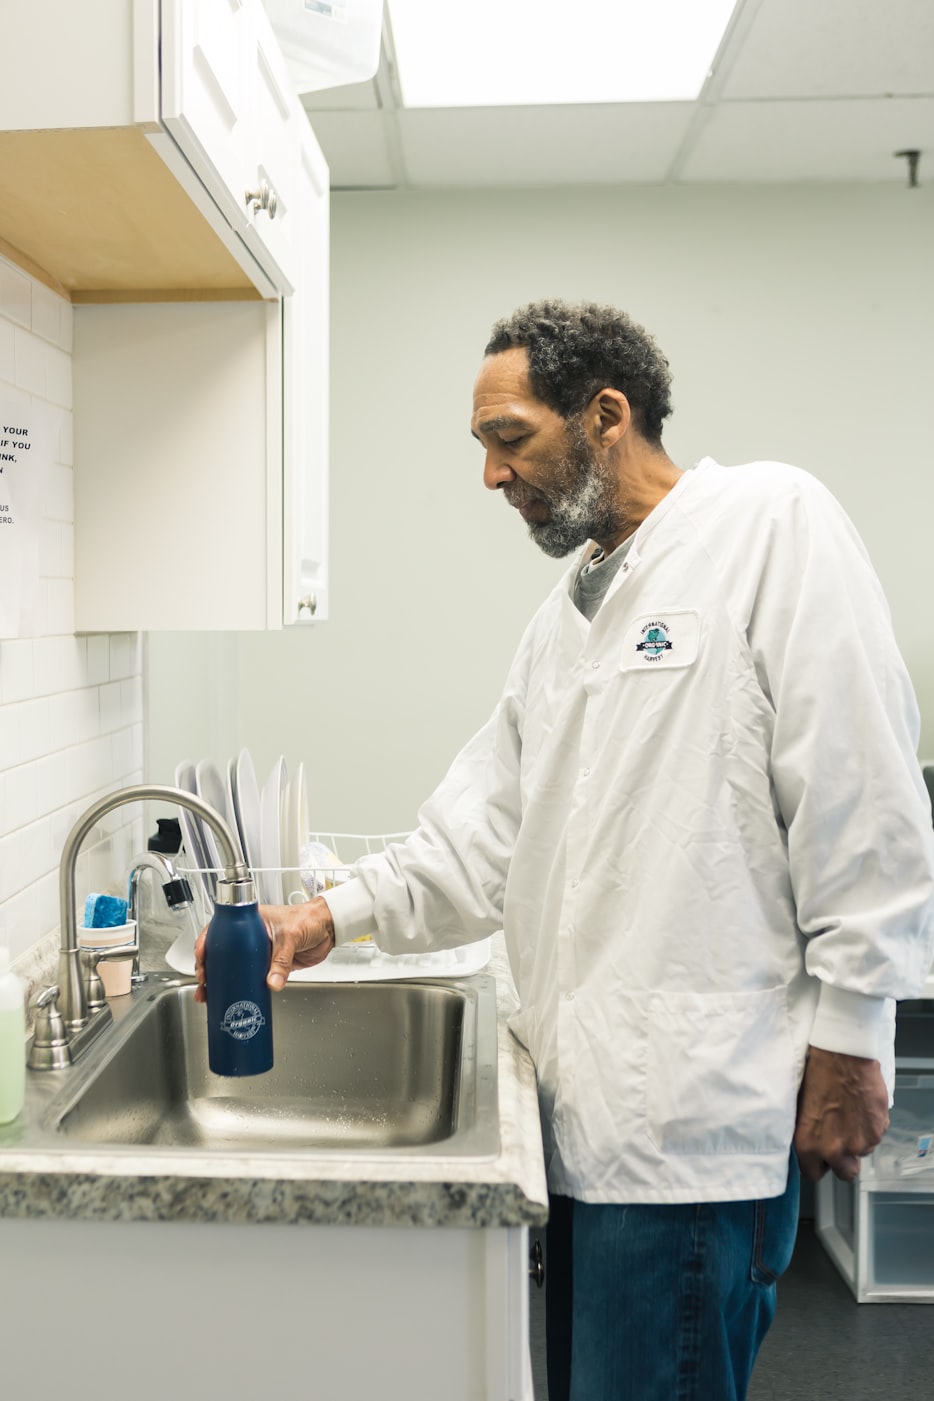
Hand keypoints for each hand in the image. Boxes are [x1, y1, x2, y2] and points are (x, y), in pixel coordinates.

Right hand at [194, 896, 335, 1003]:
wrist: (328, 928)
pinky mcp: (269, 966)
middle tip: (203, 983)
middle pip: (220, 952)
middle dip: (208, 968)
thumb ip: (282, 960)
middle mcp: (249, 937)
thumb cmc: (309, 919)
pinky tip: (232, 997)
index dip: (206, 945)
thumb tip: (272, 982)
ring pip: (232, 968)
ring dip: (220, 981)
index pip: (219, 930)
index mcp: (249, 920)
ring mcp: (257, 952)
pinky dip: (241, 988)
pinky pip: (250, 978)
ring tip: (208, 996)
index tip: (202, 960)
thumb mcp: (291, 935)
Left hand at [794, 1046, 889, 1182]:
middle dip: (844, 1160)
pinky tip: (860, 1108)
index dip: (819, 1164)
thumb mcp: (800, 1107)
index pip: (814, 1174)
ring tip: (850, 1115)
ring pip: (861, 1152)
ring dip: (857, 1140)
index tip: (822, 1157)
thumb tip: (811, 1143)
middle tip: (841, 1140)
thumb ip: (806, 1133)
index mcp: (809, 1144)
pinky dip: (870, 1127)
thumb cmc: (818, 1075)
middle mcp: (834, 1150)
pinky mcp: (877, 1131)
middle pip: (845, 1173)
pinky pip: (874, 1137)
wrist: (843, 1056)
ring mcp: (859, 1143)